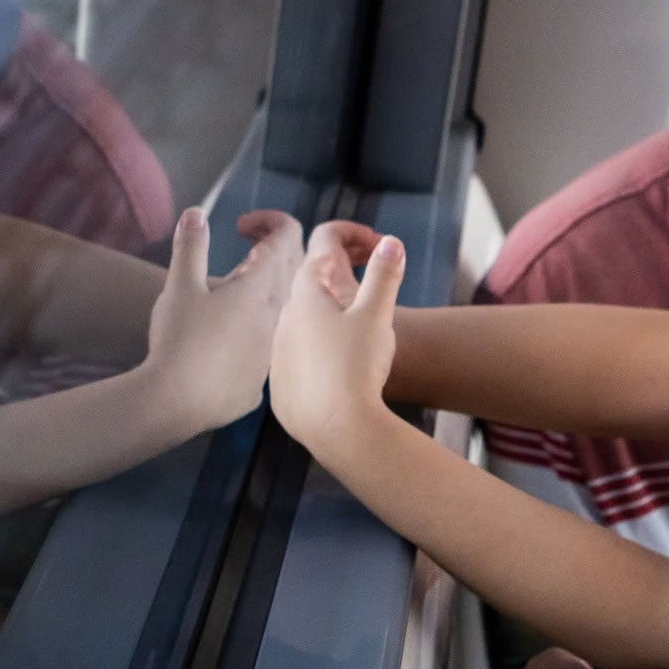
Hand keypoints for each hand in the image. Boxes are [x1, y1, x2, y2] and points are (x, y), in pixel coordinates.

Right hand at [141, 207, 302, 437]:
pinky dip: (247, 334)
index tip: (241, 227)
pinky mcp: (258, 382)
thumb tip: (196, 213)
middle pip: (289, 273)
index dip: (269, 222)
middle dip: (270, 251)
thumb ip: (191, 246)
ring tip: (226, 296)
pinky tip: (219, 344)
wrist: (177, 403)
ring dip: (259, 296)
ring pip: (277, 313)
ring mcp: (270, 353)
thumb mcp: (179, 286)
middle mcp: (276, 318)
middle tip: (244, 247)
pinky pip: (260, 349)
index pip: (286, 238)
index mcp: (260, 288)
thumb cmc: (179, 340)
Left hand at [268, 219, 403, 450]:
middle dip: (339, 276)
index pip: (321, 251)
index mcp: (306, 296)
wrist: (337, 429)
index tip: (375, 245)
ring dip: (326, 316)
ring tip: (356, 327)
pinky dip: (318, 352)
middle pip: (310, 287)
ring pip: (302, 324)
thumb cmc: (357, 365)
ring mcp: (278, 356)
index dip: (349, 239)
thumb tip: (390, 242)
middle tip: (369, 278)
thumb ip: (383, 276)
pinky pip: (299, 359)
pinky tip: (338, 368)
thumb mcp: (376, 316)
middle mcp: (283, 321)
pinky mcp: (281, 388)